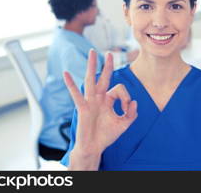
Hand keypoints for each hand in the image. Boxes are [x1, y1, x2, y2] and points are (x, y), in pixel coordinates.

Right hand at [64, 50, 137, 168]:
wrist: (94, 148)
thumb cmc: (107, 135)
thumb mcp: (124, 124)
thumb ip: (131, 114)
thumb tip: (134, 101)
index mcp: (108, 99)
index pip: (119, 89)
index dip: (126, 97)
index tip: (127, 108)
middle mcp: (99, 97)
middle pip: (103, 77)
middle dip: (107, 65)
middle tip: (109, 53)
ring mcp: (90, 101)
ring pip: (91, 80)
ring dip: (92, 65)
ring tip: (93, 52)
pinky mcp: (83, 108)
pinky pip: (76, 95)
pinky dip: (71, 84)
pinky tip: (66, 73)